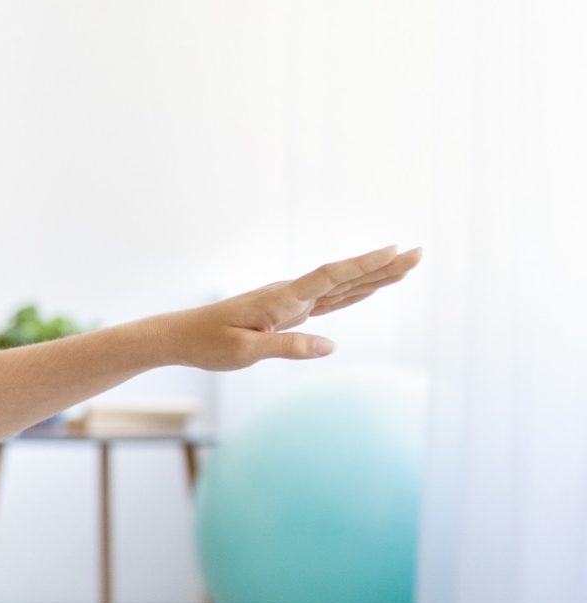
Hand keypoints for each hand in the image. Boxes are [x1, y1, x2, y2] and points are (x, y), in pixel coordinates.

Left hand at [166, 244, 422, 371]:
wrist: (182, 336)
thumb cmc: (209, 344)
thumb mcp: (245, 352)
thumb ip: (287, 347)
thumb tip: (330, 346)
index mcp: (281, 299)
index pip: (330, 278)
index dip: (363, 265)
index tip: (394, 250)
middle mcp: (290, 295)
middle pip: (345, 277)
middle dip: (383, 266)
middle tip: (420, 253)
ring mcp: (291, 302)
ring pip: (341, 287)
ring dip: (374, 276)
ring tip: (407, 265)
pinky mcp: (288, 312)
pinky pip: (329, 300)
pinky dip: (354, 291)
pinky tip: (372, 286)